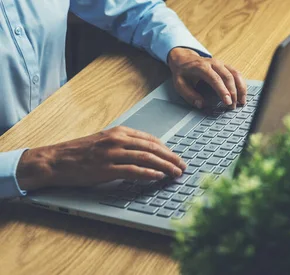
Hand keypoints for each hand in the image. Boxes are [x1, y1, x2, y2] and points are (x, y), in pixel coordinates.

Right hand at [16, 126, 186, 190]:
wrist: (56, 160)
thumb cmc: (80, 152)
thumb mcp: (105, 141)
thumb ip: (125, 144)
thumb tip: (147, 153)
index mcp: (119, 132)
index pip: (151, 140)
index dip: (167, 149)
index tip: (177, 158)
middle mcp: (117, 140)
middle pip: (152, 149)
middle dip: (171, 158)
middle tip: (182, 166)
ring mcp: (111, 154)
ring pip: (146, 159)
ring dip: (164, 167)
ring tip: (175, 173)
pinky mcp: (105, 169)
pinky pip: (132, 171)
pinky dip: (148, 174)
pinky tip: (158, 177)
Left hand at [167, 47, 247, 108]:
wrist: (184, 59)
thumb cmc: (183, 72)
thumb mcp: (179, 84)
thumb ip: (189, 95)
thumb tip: (201, 104)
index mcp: (202, 67)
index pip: (215, 79)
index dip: (223, 91)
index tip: (227, 102)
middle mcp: (214, 63)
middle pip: (228, 77)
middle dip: (233, 93)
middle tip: (232, 107)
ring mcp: (221, 63)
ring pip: (235, 74)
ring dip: (240, 88)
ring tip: (242, 102)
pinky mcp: (226, 66)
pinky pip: (237, 74)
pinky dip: (242, 84)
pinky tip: (242, 94)